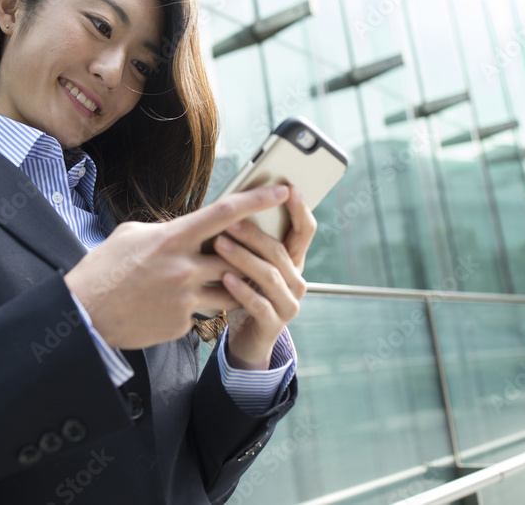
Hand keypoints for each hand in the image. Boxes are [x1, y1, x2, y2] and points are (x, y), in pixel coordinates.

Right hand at [64, 185, 294, 349]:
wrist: (84, 314)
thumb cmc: (104, 269)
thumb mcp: (131, 234)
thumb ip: (168, 230)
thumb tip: (188, 227)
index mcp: (173, 238)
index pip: (226, 213)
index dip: (259, 199)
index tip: (282, 190)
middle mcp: (184, 267)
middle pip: (239, 257)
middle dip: (251, 254)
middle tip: (260, 249)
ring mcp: (185, 298)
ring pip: (231, 290)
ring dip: (233, 285)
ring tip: (226, 280)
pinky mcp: (182, 324)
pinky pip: (204, 313)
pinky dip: (199, 307)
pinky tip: (176, 305)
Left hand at [217, 186, 314, 369]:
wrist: (246, 336)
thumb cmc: (245, 290)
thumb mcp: (250, 263)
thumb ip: (250, 240)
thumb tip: (232, 204)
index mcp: (294, 260)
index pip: (305, 230)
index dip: (300, 209)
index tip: (288, 188)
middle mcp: (297, 280)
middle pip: (281, 251)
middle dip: (255, 234)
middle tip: (230, 220)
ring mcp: (288, 304)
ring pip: (270, 276)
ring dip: (243, 258)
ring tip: (220, 245)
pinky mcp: (274, 324)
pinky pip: (259, 304)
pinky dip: (240, 290)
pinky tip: (224, 278)